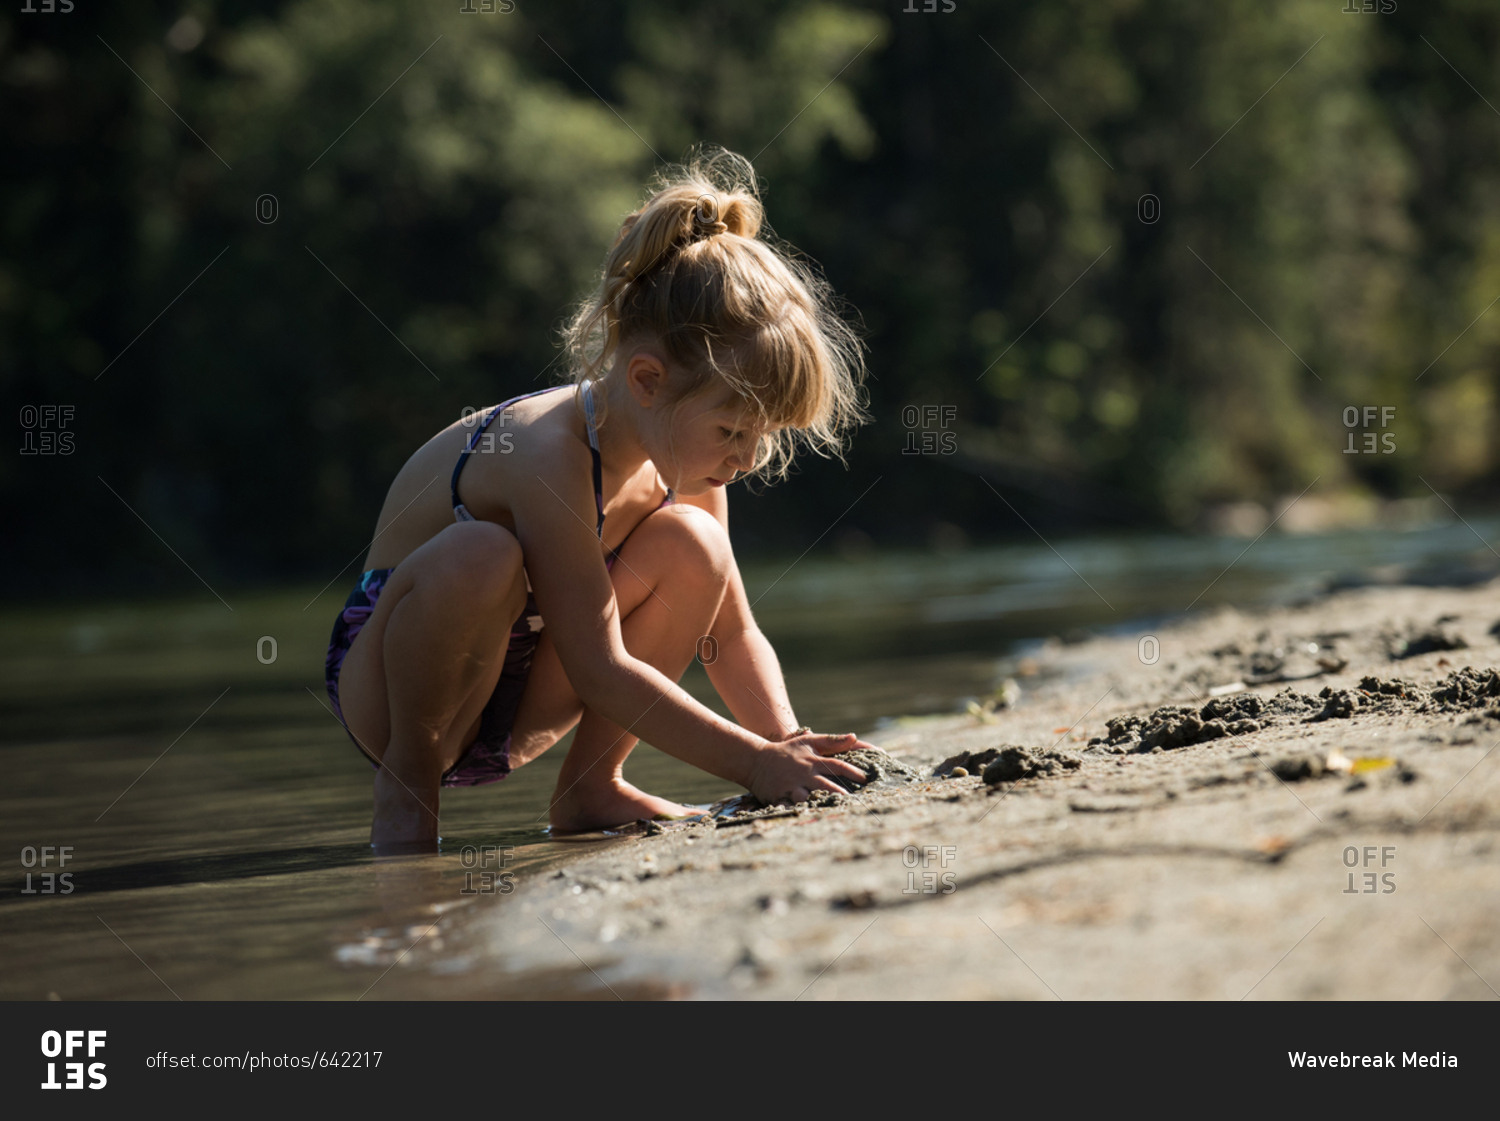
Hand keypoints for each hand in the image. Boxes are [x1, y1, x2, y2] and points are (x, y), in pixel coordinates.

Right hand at [746, 729, 878, 804]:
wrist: (756, 760)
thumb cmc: (787, 751)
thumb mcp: (808, 742)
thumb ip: (832, 740)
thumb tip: (854, 737)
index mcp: (813, 761)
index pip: (837, 765)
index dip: (852, 772)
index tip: (866, 779)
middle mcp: (804, 774)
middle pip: (826, 785)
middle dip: (840, 794)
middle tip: (855, 803)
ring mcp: (791, 786)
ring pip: (808, 797)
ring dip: (820, 804)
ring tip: (834, 813)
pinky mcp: (779, 797)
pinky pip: (789, 807)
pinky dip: (797, 814)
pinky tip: (808, 821)